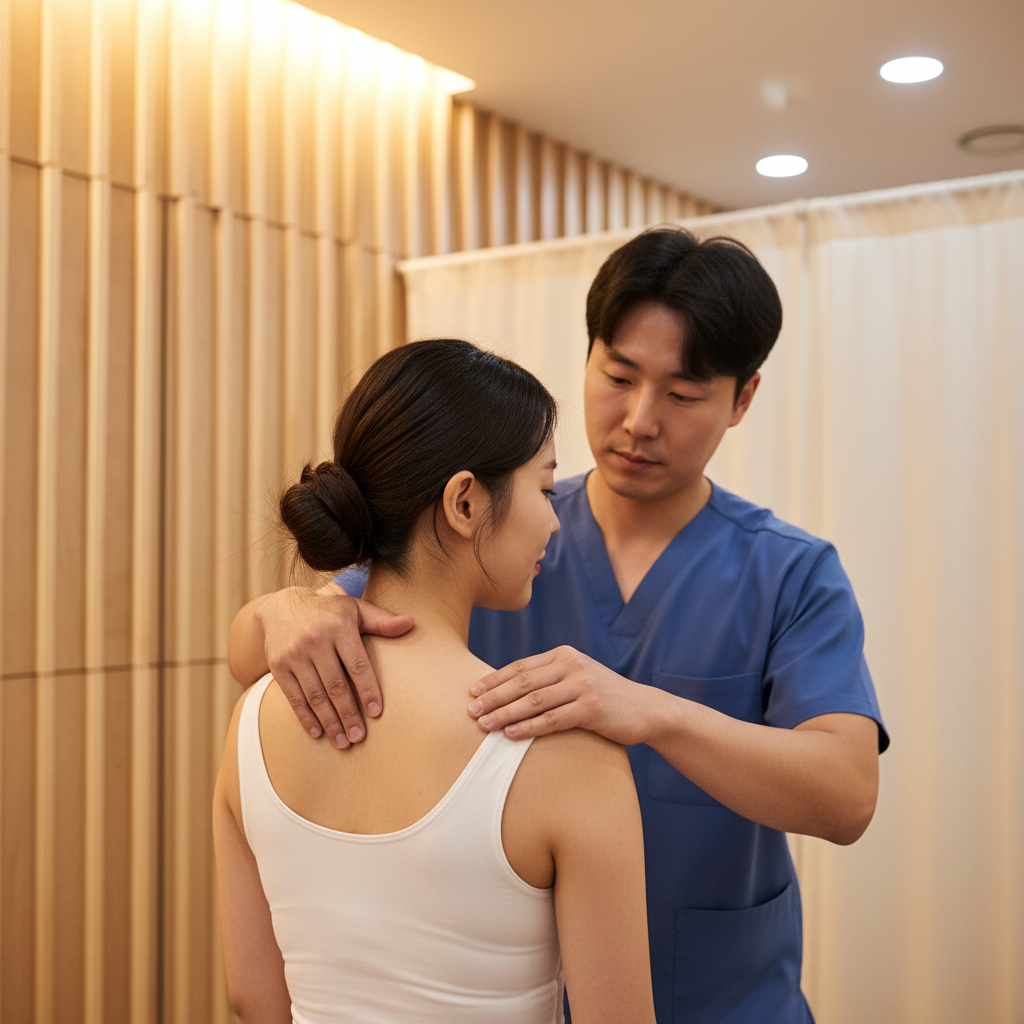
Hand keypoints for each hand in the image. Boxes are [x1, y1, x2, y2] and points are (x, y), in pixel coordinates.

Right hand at [256, 587, 412, 748]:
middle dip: (349, 714)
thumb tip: (410, 623)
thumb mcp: (355, 609)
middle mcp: (314, 640)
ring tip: (343, 742)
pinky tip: (318, 733)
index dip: (367, 690)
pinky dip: (305, 717)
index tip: (377, 713)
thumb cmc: (329, 611)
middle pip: (335, 685)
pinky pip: (293, 696)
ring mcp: (294, 654)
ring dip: (330, 722)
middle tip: (359, 737)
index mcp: (339, 627)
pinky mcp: (277, 666)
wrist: (282, 604)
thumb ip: (381, 620)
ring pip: (315, 695)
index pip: (358, 664)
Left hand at [467, 646, 655, 745]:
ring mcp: (583, 685)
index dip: (494, 679)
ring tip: (484, 724)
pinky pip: (552, 719)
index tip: (472, 691)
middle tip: (470, 710)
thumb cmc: (604, 697)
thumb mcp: (577, 678)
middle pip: (523, 682)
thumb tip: (507, 692)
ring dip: (505, 713)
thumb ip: (549, 679)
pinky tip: (510, 735)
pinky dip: (528, 727)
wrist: (646, 709)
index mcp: (564, 655)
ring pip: (534, 700)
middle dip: (494, 697)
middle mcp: (572, 665)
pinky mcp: (592, 708)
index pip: (521, 666)